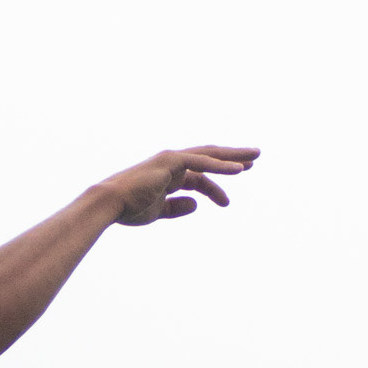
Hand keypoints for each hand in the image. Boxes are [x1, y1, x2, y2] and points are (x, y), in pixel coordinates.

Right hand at [95, 147, 258, 227]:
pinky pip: (201, 162)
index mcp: (169, 175)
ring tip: (255, 156)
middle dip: (232, 157)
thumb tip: (197, 205)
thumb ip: (177, 208)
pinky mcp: (172, 161)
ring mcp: (172, 159)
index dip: (214, 188)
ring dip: (233, 155)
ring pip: (209, 155)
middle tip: (254, 158)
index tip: (226, 202)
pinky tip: (239, 169)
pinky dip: (220, 165)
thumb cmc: (129, 208)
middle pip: (209, 157)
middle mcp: (173, 163)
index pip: (198, 177)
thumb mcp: (159, 212)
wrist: (111, 203)